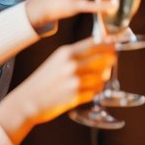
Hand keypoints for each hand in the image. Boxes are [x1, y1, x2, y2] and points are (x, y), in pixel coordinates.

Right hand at [0, 38, 114, 143]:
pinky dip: (95, 92)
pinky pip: (96, 92)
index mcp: (67, 52)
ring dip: (102, 79)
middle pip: (104, 59)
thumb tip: (101, 53)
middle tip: (109, 65)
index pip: (96, 43)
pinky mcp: (76, 96)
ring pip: (102, 77)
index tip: (116, 45)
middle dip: (110, 62)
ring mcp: (74, 80)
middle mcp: (72, 64)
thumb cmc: (43, 80)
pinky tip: (88, 91)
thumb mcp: (58, 60)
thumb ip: (76, 55)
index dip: (109, 44)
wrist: (28, 100)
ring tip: (94, 81)